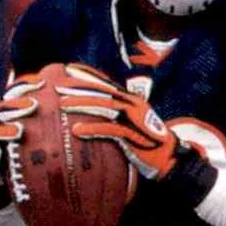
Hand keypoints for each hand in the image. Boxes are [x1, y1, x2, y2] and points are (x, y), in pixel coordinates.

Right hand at [0, 74, 43, 189]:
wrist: (0, 177)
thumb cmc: (23, 153)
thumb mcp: (40, 137)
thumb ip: (52, 121)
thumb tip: (79, 100)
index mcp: (8, 115)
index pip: (14, 95)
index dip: (25, 86)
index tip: (41, 82)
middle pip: (2, 109)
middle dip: (16, 105)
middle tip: (34, 104)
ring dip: (4, 129)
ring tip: (19, 130)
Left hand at [57, 64, 181, 179]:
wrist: (168, 156)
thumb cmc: (147, 141)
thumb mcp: (132, 122)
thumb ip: (117, 115)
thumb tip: (94, 113)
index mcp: (131, 99)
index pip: (106, 83)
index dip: (88, 75)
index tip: (69, 70)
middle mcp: (132, 104)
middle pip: (101, 92)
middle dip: (79, 87)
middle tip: (58, 86)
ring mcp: (132, 118)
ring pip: (103, 106)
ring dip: (81, 104)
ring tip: (62, 104)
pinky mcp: (131, 135)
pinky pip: (108, 129)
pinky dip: (91, 129)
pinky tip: (77, 130)